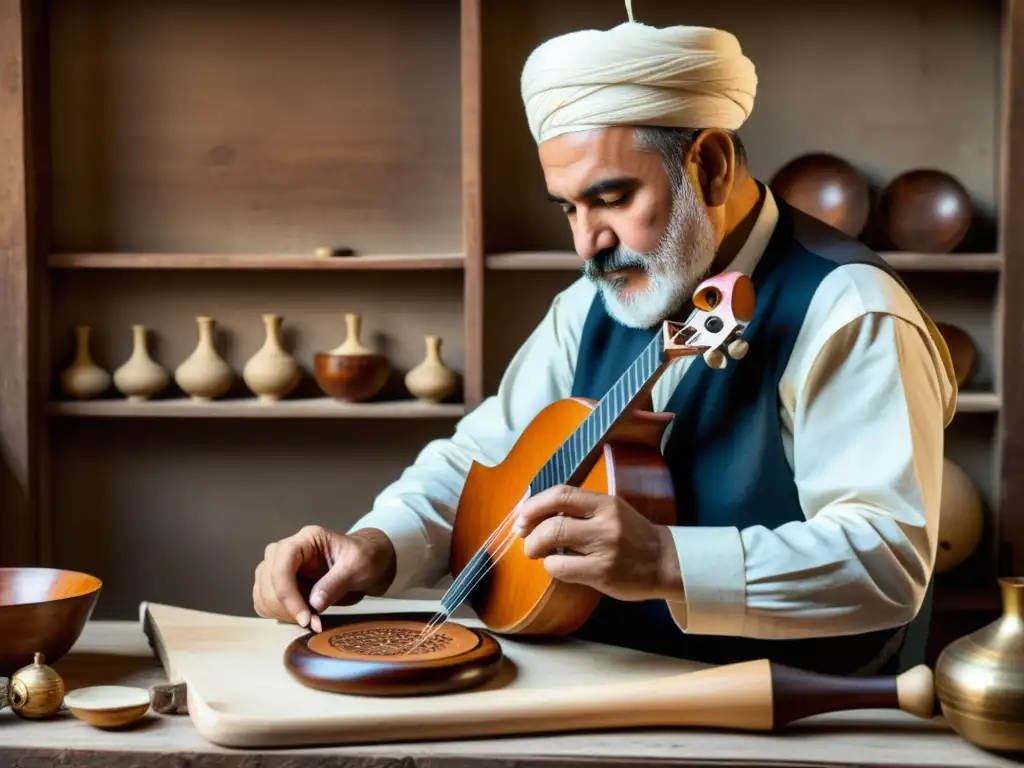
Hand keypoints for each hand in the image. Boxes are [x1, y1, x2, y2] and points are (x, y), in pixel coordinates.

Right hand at [252, 525, 395, 631]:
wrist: (367, 561)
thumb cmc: (364, 557)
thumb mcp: (357, 566)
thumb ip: (335, 583)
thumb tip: (313, 604)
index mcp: (306, 540)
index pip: (282, 563)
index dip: (287, 593)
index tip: (304, 618)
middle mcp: (286, 550)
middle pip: (267, 579)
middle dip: (286, 606)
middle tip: (311, 621)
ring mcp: (279, 566)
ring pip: (262, 592)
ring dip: (282, 612)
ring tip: (309, 619)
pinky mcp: (279, 583)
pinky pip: (264, 601)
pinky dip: (279, 615)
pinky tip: (301, 617)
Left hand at [513, 485, 681, 601]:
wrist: (665, 562)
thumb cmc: (632, 536)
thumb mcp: (611, 511)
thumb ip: (580, 509)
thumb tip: (535, 512)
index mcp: (605, 503)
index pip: (561, 494)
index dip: (535, 504)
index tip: (523, 514)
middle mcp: (605, 523)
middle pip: (552, 521)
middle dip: (529, 530)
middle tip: (525, 537)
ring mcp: (604, 549)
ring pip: (553, 543)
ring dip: (535, 548)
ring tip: (536, 552)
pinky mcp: (602, 573)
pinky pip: (561, 568)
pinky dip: (551, 567)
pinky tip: (557, 567)